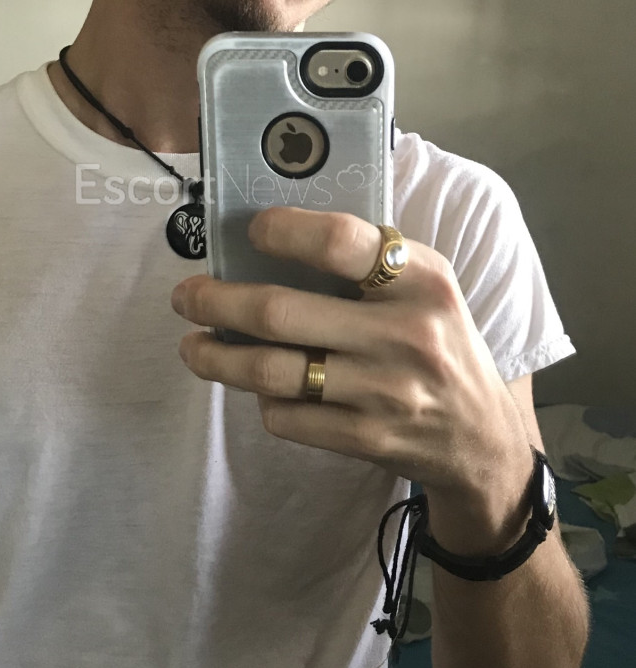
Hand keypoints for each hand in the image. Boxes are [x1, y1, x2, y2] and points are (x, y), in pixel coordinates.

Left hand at [171, 207, 533, 537]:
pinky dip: (261, 400)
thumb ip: (369, 261)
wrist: (480, 439)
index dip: (284, 231)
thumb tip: (270, 238)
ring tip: (193, 346)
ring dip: (216, 357)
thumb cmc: (438, 343)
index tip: (251, 229)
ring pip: (271, 372)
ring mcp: (384, 392)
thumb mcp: (426, 287)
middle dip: (216, 302)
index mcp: (421, 280)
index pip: (340, 241)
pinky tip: (257, 386)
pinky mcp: (366, 439)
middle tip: (186, 296)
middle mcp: (404, 334)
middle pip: (281, 313)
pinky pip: (287, 416)